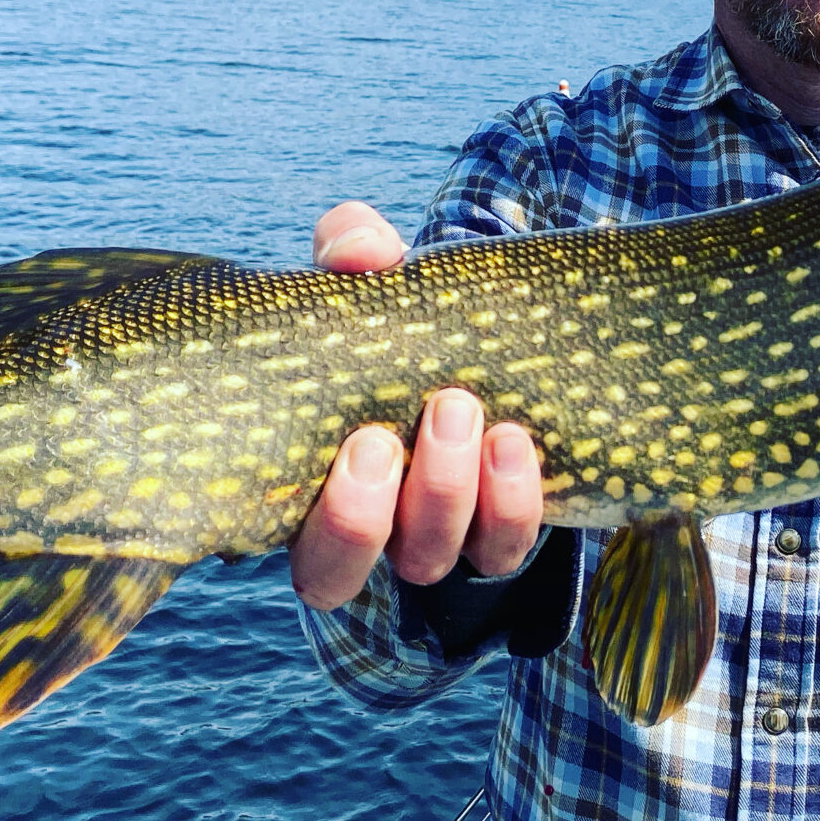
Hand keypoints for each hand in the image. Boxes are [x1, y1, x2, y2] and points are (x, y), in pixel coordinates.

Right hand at [287, 202, 546, 611]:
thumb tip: (362, 250)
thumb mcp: (366, 281)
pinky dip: (513, 501)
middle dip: (363, 513)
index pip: (304, 554)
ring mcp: (434, 537)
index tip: (359, 442)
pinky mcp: (499, 531)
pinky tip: (515, 441)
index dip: (329, 525)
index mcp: (311, 490)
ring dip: (446, 491)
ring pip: (429, 559)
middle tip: (387, 434)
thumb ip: (351, 250)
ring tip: (464, 409)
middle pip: (343, 571)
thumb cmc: (397, 319)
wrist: (480, 338)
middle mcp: (369, 533)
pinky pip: (503, 547)